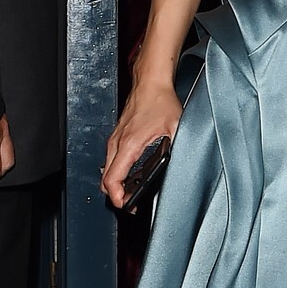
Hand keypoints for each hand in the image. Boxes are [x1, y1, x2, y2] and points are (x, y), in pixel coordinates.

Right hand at [102, 82, 183, 209]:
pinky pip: (112, 160)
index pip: (112, 178)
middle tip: (131, 202)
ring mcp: (115, 139)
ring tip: (132, 192)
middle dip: (116, 195)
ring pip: (107, 170)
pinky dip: (117, 171)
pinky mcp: (118, 136)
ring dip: (116, 183)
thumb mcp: (176, 127)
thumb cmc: (160, 100)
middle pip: (106, 178)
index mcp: (129, 144)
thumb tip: (181, 164)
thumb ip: (176, 148)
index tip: (126, 204)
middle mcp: (117, 142)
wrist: (150, 83)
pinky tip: (132, 174)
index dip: (117, 197)